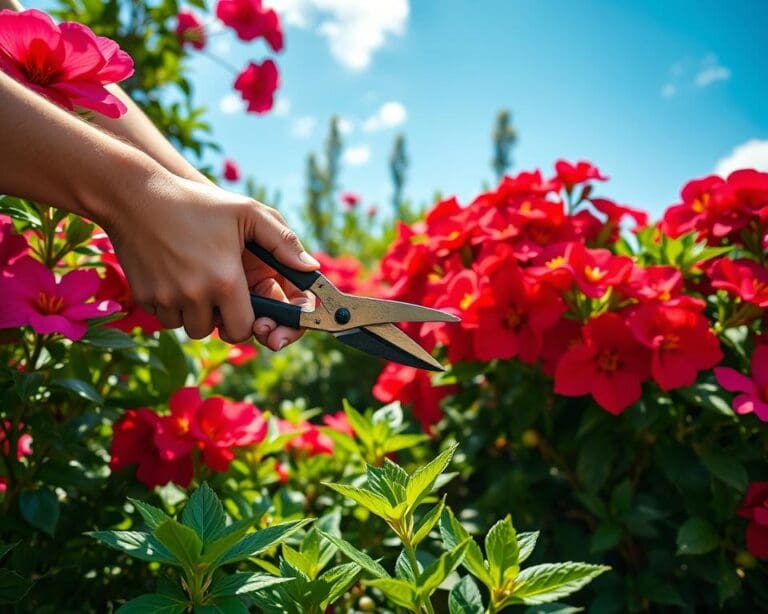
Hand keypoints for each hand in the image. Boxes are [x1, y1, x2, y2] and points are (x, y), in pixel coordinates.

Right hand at [101, 167, 318, 348]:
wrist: (134, 195)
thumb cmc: (197, 203)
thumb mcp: (247, 212)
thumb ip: (283, 241)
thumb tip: (310, 268)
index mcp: (225, 281)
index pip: (244, 329)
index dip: (250, 323)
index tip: (250, 310)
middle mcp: (196, 296)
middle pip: (215, 332)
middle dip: (223, 319)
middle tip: (223, 294)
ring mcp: (166, 299)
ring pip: (189, 328)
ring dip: (198, 313)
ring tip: (200, 282)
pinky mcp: (144, 297)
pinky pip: (165, 317)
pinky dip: (173, 306)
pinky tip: (176, 278)